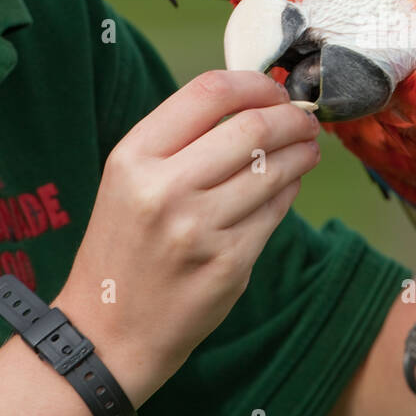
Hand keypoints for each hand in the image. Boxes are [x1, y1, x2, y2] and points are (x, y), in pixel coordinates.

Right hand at [53, 70, 321, 405]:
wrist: (108, 332)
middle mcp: (164, 189)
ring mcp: (198, 229)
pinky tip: (291, 185)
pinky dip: (291, 189)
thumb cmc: (126, 245)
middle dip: (291, 117)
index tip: (276, 90)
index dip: (256, 83)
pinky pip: (276, 211)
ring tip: (307, 147)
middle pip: (252, 127)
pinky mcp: (229, 264)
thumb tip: (254, 102)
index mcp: (135, 157)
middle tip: (304, 119)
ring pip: (274, 169)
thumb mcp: (130, 180)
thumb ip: (182, 139)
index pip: (210, 93)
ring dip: (302, 151)